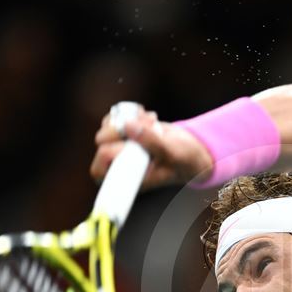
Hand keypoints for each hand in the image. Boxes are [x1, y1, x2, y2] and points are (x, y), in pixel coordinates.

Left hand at [89, 109, 212, 188]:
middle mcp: (122, 164)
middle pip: (102, 143)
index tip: (130, 145)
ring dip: (129, 119)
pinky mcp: (126, 134)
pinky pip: (115, 119)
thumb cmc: (185, 160)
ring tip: (151, 122)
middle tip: (146, 126)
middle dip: (123, 129)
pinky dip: (130, 113)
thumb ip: (151, 141)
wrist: (192, 152)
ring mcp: (122, 148)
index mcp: (129, 178)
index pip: (100, 169)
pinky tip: (147, 117)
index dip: (107, 153)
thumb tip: (127, 126)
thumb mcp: (173, 152)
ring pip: (107, 128)